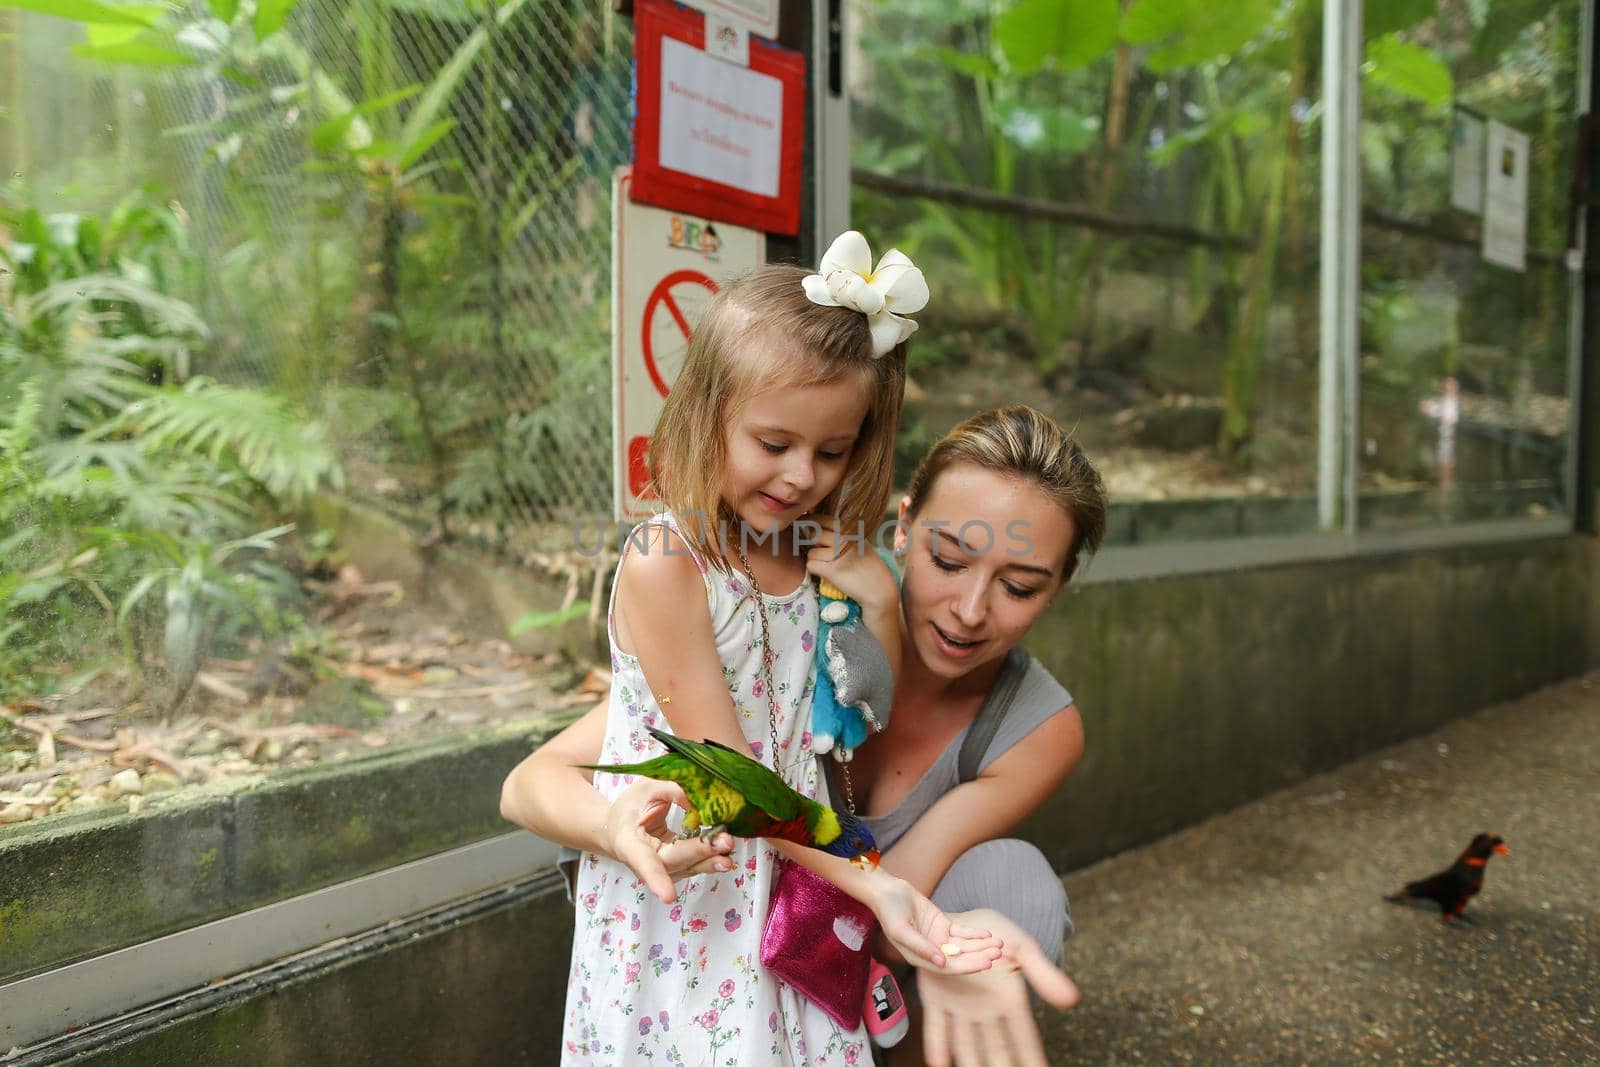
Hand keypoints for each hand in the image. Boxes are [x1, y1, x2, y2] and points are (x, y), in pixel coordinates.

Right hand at [604, 778, 733, 904]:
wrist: (618, 830)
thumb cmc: (629, 810)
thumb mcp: (646, 789)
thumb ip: (672, 791)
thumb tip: (701, 800)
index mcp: (629, 843)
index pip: (642, 862)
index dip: (656, 879)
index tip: (668, 896)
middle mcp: (646, 863)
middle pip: (676, 862)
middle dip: (701, 853)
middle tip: (724, 843)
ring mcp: (664, 869)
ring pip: (690, 866)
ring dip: (712, 858)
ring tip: (729, 846)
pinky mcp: (679, 867)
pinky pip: (698, 863)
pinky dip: (713, 855)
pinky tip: (726, 846)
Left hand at [802, 518, 896, 613]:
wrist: (879, 589)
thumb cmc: (868, 567)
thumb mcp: (860, 542)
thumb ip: (842, 533)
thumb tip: (813, 527)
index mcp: (850, 529)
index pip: (822, 519)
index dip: (809, 521)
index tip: (802, 524)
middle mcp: (844, 538)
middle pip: (813, 534)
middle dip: (811, 544)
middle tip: (820, 553)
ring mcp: (838, 553)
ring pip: (810, 552)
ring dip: (815, 560)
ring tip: (831, 567)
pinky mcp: (832, 570)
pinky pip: (811, 566)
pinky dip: (815, 571)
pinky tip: (827, 574)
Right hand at [868, 872, 1003, 973]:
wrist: (887, 891)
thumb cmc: (889, 911)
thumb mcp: (902, 930)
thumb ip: (921, 947)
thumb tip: (941, 962)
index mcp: (920, 958)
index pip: (949, 967)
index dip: (968, 966)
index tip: (986, 963)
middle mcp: (932, 952)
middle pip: (960, 958)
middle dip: (979, 956)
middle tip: (997, 953)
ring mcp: (938, 938)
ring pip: (964, 945)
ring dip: (981, 945)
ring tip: (998, 943)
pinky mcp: (943, 925)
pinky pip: (962, 932)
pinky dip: (975, 934)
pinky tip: (988, 934)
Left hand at [917, 908, 1079, 1066]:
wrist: (958, 917)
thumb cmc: (994, 932)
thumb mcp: (1022, 948)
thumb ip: (1042, 973)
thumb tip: (1072, 1000)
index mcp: (1010, 1000)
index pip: (1024, 1037)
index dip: (1031, 1057)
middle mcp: (986, 1011)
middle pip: (996, 1049)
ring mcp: (960, 1008)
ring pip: (966, 1045)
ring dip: (971, 1063)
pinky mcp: (935, 999)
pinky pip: (937, 1026)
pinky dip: (937, 1044)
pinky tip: (938, 1063)